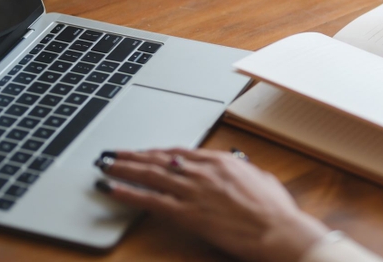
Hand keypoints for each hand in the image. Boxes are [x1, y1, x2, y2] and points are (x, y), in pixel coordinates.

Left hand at [94, 149, 328, 261]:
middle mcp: (203, 171)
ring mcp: (193, 191)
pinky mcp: (186, 213)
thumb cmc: (275, 210)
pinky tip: (112, 188)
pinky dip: (128, 192)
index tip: (144, 153)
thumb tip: (237, 167)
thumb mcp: (260, 178)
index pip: (180, 153)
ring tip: (104, 166)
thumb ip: (242, 171)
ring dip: (123, 169)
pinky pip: (150, 200)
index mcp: (221, 161)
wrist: (277, 230)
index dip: (157, 152)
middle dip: (133, 156)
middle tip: (113, 153)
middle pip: (159, 159)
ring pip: (149, 175)